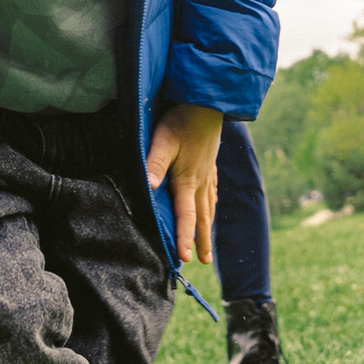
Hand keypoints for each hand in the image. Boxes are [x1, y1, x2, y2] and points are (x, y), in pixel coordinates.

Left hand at [142, 103, 223, 264]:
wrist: (208, 102)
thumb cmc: (182, 120)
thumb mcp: (163, 140)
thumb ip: (155, 164)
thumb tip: (150, 187)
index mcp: (188, 180)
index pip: (186, 216)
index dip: (184, 238)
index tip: (184, 259)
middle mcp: (200, 182)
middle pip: (202, 218)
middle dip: (201, 241)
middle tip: (203, 261)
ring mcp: (208, 174)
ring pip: (209, 207)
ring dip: (208, 227)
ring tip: (208, 244)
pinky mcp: (211, 164)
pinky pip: (213, 192)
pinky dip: (212, 206)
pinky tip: (212, 208)